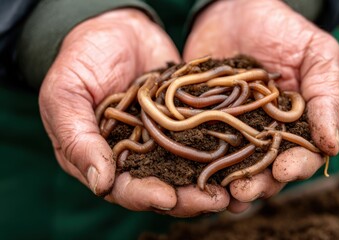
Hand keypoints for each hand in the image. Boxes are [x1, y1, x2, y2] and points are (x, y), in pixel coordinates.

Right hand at [39, 9, 228, 215]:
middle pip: (163, 186)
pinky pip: (203, 140)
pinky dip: (220, 152)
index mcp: (102, 158)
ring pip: (187, 169)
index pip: (124, 188)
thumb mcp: (66, 95)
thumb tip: (101, 184)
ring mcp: (163, 139)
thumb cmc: (81, 59)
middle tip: (214, 200)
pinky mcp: (186, 122)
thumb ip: (77, 139)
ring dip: (209, 181)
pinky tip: (240, 159)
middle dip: (187, 197)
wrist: (116, 28)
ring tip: (233, 188)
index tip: (168, 198)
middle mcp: (135, 156)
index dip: (145, 196)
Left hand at [184, 0, 338, 210]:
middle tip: (244, 192)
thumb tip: (331, 146)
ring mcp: (234, 131)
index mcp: (298, 123)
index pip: (302, 154)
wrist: (234, 10)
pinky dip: (201, 166)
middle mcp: (266, 134)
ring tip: (223, 194)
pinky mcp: (203, 123)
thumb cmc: (283, 30)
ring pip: (235, 167)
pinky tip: (195, 179)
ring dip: (230, 184)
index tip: (284, 170)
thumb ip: (327, 95)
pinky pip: (203, 149)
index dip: (295, 166)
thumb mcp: (316, 55)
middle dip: (258, 184)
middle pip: (266, 169)